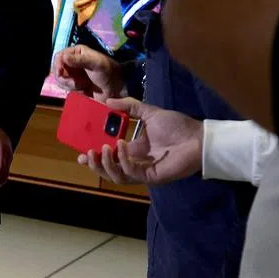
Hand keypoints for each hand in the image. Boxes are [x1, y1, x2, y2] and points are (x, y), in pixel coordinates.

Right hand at [51, 45, 124, 101]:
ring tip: (82, 85)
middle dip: (64, 77)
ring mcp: (73, 74)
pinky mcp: (75, 84)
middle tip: (74, 83)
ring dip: (69, 84)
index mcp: (77, 52)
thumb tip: (64, 57)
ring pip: (60, 79)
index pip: (59, 56)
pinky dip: (72, 89)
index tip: (61, 73)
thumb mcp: (96, 63)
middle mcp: (73, 62)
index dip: (58, 64)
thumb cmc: (108, 72)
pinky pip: (65, 87)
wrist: (117, 89)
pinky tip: (82, 89)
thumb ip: (80, 60)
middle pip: (57, 68)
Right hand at [78, 98, 203, 184]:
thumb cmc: (177, 126)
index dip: (94, 157)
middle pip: (109, 170)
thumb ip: (129, 107)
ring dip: (105, 164)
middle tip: (86, 154)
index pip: (110, 156)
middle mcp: (136, 162)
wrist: (197, 137)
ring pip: (117, 176)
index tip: (81, 152)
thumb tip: (107, 101)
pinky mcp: (151, 176)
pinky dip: (123, 160)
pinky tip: (121, 146)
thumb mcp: (149, 112)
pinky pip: (131, 173)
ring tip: (100, 149)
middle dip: (95, 164)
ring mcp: (143, 171)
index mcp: (134, 150)